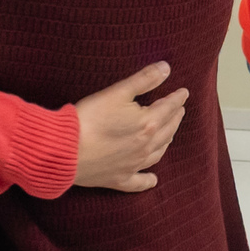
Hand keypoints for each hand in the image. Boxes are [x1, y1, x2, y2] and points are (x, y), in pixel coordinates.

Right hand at [73, 61, 188, 192]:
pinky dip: (147, 180)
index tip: (183, 93)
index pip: (168, 108)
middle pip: (167, 130)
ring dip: (167, 141)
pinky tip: (153, 180)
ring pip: (158, 153)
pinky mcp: (118, 179)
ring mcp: (133, 165)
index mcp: (148, 124)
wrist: (65, 150)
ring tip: (170, 133)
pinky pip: (138, 182)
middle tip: (178, 110)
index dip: (177, 98)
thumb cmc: (90, 118)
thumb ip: (144, 79)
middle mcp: (145, 146)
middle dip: (175, 117)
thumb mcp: (118, 92)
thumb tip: (166, 68)